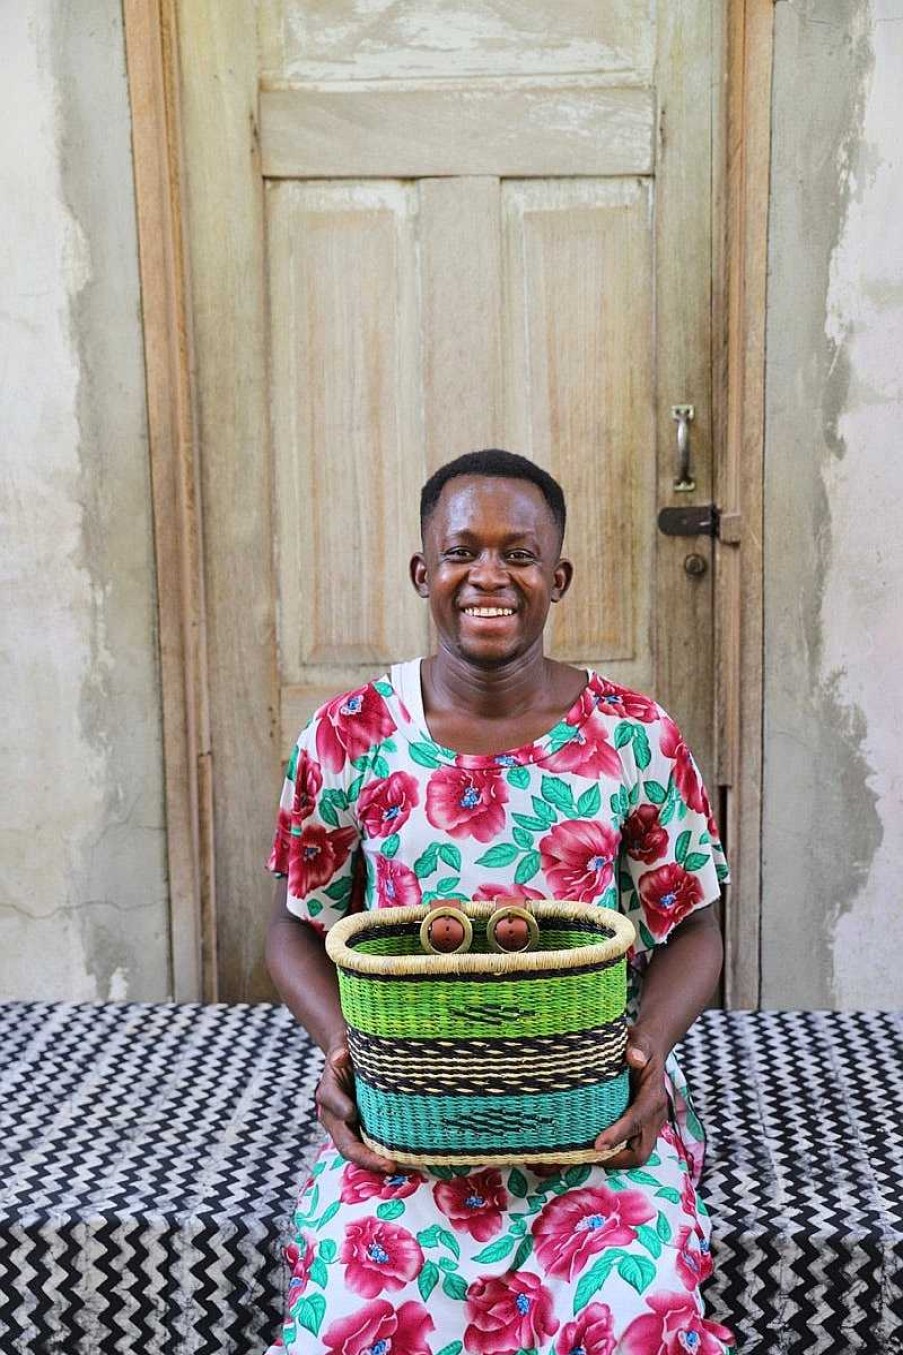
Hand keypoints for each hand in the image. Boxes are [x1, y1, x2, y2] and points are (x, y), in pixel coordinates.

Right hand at [315, 1043, 398, 1173]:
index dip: (340, 1107)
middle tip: (388, 1165)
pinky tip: (403, 1164)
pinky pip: (368, 1150)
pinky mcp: (360, 1132)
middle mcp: (334, 1116)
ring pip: (356, 1152)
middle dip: (365, 1156)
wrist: (350, 1061)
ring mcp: (346, 1129)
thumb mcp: (343, 1047)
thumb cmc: (349, 1053)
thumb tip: (341, 1056)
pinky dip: (382, 1159)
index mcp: (328, 1093)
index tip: (352, 1113)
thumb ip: (340, 1051)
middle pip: (345, 1141)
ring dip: (375, 1163)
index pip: (331, 1100)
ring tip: (399, 1169)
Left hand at [593, 1025, 667, 1168]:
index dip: (618, 1134)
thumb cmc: (641, 1045)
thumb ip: (638, 1047)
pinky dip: (613, 1152)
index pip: (638, 1120)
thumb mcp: (640, 1040)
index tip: (597, 1144)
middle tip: (587, 1156)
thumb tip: (633, 1057)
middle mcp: (654, 1115)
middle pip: (641, 1151)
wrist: (651, 1049)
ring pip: (636, 1154)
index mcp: (653, 1096)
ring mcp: (649, 1124)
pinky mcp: (641, 1126)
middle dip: (616, 1158)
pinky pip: (630, 1147)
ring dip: (613, 1159)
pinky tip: (590, 1148)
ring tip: (585, 1155)